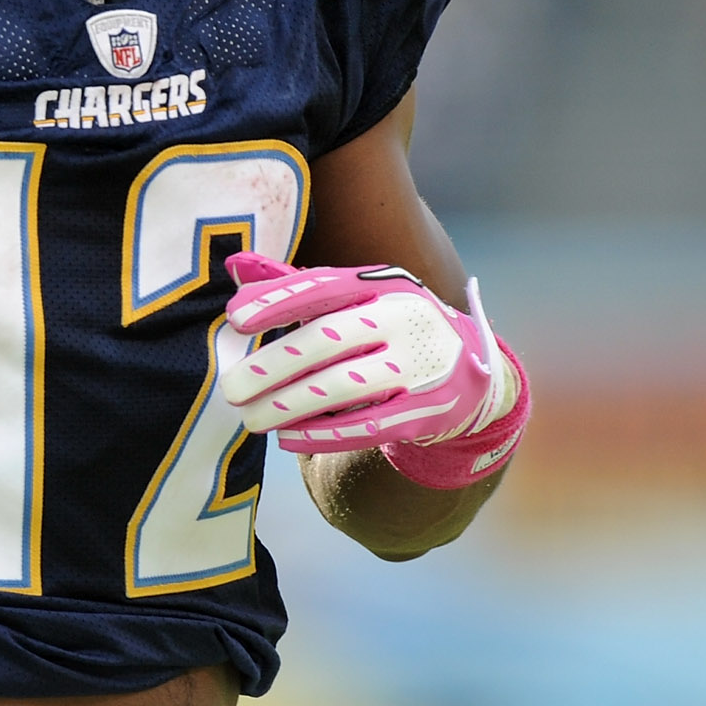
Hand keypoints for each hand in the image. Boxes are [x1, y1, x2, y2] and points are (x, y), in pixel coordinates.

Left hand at [216, 254, 527, 489]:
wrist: (473, 372)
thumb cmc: (391, 329)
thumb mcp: (356, 298)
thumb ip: (295, 285)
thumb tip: (234, 265)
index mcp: (383, 283)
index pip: (324, 286)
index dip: (278, 301)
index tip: (234, 319)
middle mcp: (404, 318)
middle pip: (328, 339)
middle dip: (273, 365)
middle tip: (232, 388)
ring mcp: (420, 365)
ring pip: (343, 386)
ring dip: (290, 405)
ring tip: (252, 419)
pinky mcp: (426, 410)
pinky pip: (367, 427)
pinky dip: (323, 435)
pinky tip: (287, 439)